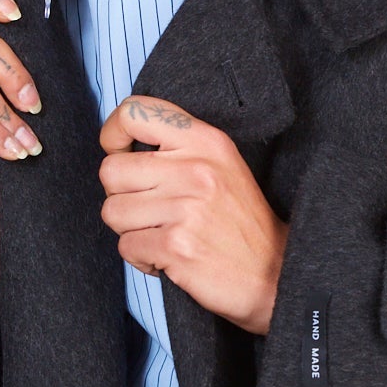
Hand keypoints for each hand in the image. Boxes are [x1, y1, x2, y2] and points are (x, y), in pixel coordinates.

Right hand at [0, 0, 43, 299]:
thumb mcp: (38, 103)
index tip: (16, 14)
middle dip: (13, 70)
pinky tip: (12, 153)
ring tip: (28, 145)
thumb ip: (32, 65)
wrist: (8, 212)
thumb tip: (50, 31)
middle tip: (37, 107)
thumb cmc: (27, 155)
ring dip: (7, 113)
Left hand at [98, 95, 289, 335]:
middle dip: (122, 196)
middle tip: (151, 210)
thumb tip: (118, 147)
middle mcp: (196, 168)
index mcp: (206, 141)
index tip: (119, 154)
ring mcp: (186, 207)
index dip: (112, 134)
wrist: (275, 274)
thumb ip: (177, 149)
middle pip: (110, 170)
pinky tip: (169, 258)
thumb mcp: (220, 166)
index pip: (134, 113)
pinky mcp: (176, 245)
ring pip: (112, 211)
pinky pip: (125, 246)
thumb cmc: (240, 222)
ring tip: (163, 234)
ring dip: (131, 230)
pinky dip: (142, 258)